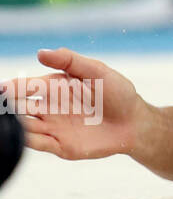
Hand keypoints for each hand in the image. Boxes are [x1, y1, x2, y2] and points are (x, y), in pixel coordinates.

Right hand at [2, 48, 142, 158]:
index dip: (12, 88)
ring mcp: (53, 127)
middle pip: (20, 108)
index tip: (2, 89)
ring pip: (24, 127)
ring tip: (9, 121)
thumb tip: (40, 52)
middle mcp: (49, 108)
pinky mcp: (60, 146)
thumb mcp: (97, 71)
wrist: (134, 122)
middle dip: (8, 107)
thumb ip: (71, 61)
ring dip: (14, 125)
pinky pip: (38, 144)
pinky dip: (26, 140)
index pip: (27, 87)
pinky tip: (20, 136)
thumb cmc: (117, 92)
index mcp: (55, 87)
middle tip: (3, 106)